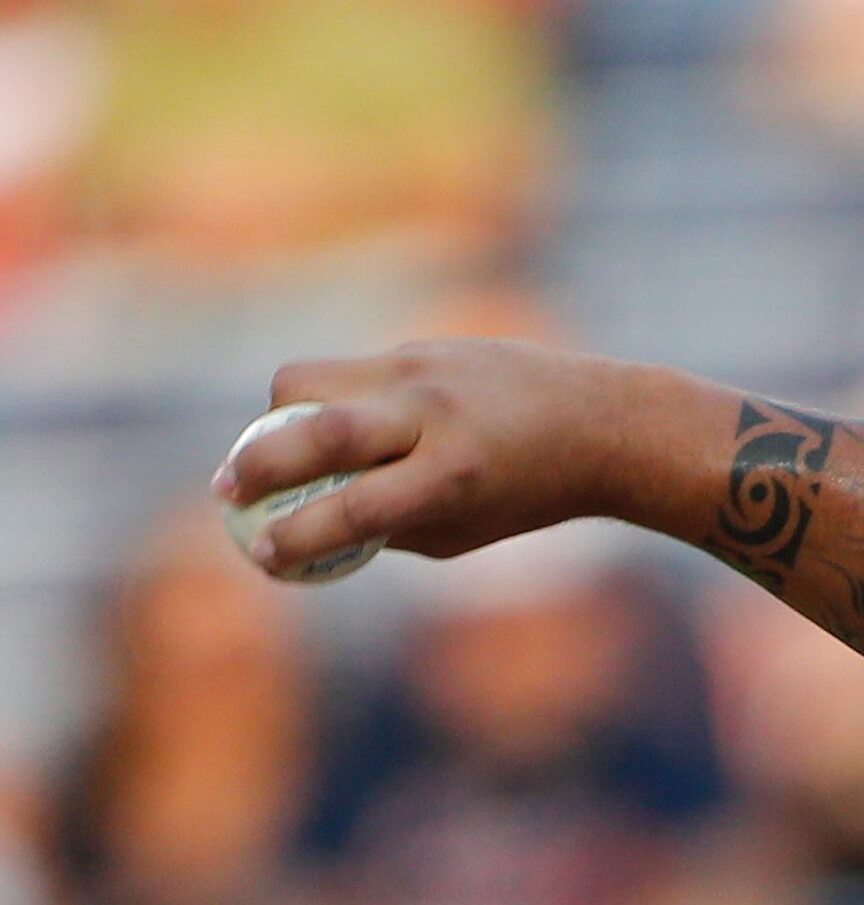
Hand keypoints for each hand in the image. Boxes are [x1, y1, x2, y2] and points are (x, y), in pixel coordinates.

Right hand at [212, 339, 670, 574]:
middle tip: (226, 493)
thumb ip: (385, 524)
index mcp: (454, 474)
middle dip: (258, 464)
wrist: (597, 421)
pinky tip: (343, 429)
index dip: (301, 536)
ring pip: (313, 379)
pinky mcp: (420, 348)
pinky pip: (346, 372)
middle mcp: (434, 416)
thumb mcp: (463, 527)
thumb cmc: (527, 493)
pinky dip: (327, 402)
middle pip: (322, 431)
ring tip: (273, 452)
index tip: (264, 557)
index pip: (358, 507)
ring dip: (277, 417)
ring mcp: (423, 371)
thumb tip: (305, 520)